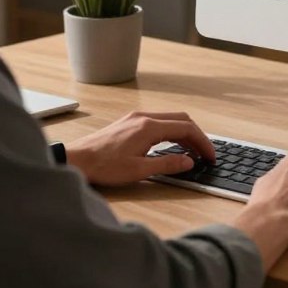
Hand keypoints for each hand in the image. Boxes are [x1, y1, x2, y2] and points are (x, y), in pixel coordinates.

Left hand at [64, 111, 215, 186]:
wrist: (77, 159)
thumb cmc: (104, 167)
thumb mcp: (139, 170)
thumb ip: (167, 164)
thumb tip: (189, 161)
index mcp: (149, 127)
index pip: (186, 128)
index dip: (203, 142)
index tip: (211, 156)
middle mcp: (144, 117)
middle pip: (181, 119)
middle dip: (197, 135)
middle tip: (205, 154)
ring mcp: (136, 118)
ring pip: (170, 119)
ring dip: (184, 133)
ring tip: (192, 152)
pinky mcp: (129, 122)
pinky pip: (158, 122)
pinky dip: (171, 131)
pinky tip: (171, 145)